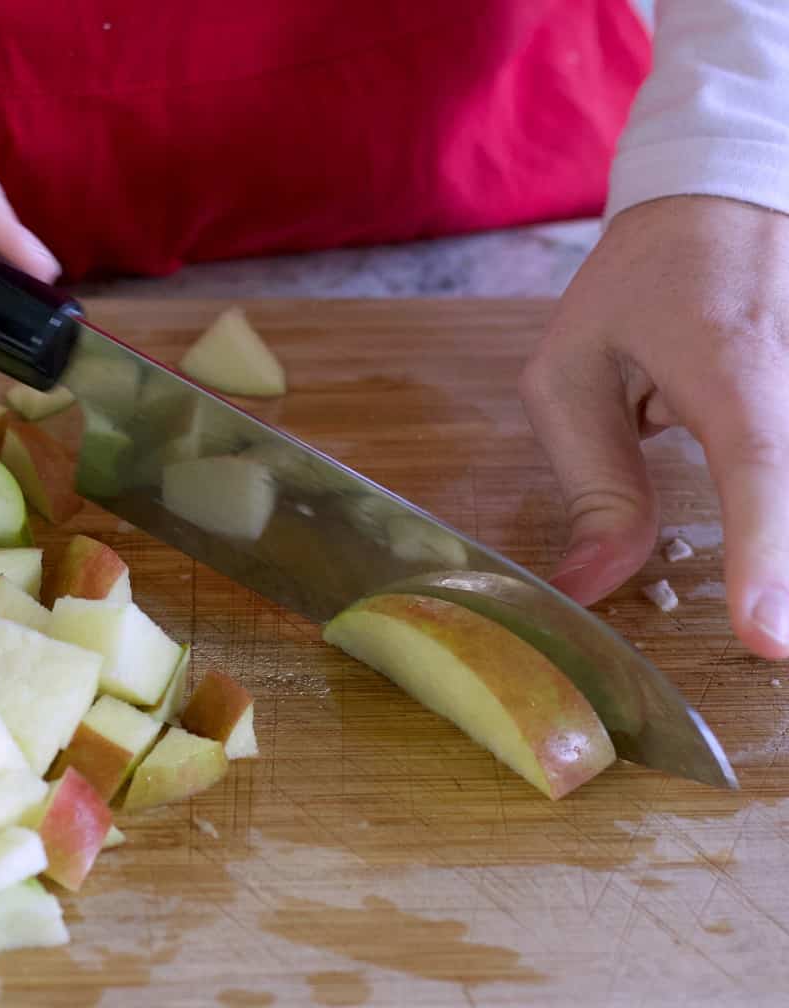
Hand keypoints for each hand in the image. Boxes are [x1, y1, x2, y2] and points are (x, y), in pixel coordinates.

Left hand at [520, 195, 788, 658]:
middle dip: (781, 568)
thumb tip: (587, 587)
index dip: (765, 552)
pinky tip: (769, 566)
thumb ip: (591, 486)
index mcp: (728, 359)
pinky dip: (779, 522)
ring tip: (761, 603)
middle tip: (762, 639)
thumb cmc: (632, 290)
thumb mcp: (571, 376)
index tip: (769, 637)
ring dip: (777, 542)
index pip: (757, 461)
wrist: (718, 209)